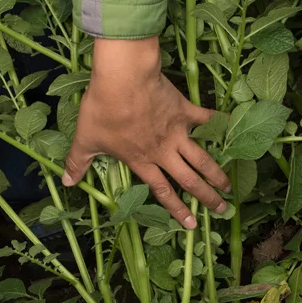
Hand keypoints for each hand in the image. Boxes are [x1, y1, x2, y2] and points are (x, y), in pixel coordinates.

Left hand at [63, 37, 230, 227]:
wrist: (123, 78)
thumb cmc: (103, 110)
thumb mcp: (85, 139)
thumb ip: (77, 162)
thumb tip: (67, 182)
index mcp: (142, 161)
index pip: (163, 191)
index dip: (177, 209)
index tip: (191, 224)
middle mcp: (163, 152)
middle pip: (189, 180)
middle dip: (207, 197)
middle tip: (222, 209)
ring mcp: (176, 132)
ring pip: (202, 158)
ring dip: (217, 173)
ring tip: (229, 185)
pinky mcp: (184, 111)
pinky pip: (206, 119)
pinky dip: (220, 123)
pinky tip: (233, 127)